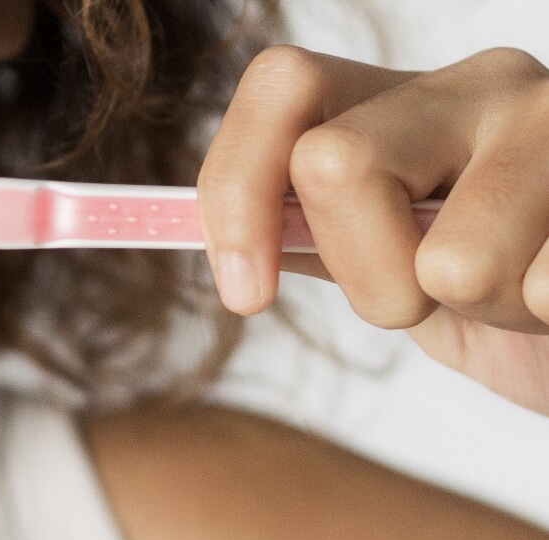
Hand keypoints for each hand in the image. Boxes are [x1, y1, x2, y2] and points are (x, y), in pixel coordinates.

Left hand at [199, 45, 548, 417]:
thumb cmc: (491, 296)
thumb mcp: (384, 261)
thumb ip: (303, 232)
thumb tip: (167, 223)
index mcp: (407, 96)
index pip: (280, 83)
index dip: (236, 187)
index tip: (243, 294)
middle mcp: (485, 85)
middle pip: (335, 164)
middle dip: (372, 278)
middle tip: (432, 293)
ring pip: (452, 258)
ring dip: (480, 310)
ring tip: (520, 295)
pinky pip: (546, 289)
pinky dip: (543, 318)